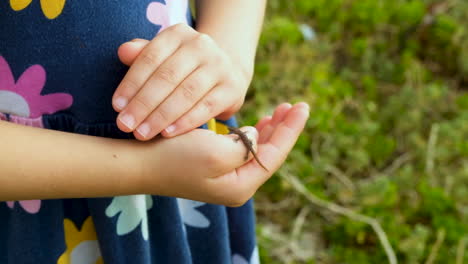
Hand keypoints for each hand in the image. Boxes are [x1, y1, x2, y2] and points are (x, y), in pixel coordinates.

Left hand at [113, 24, 250, 140]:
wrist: (226, 72)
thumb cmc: (183, 68)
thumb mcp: (162, 57)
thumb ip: (142, 55)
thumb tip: (124, 52)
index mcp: (179, 33)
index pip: (150, 58)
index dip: (132, 83)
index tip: (117, 107)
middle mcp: (202, 45)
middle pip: (167, 77)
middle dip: (143, 104)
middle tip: (125, 125)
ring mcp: (220, 66)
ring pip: (185, 93)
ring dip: (161, 116)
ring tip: (142, 133)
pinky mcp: (232, 88)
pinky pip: (205, 107)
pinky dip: (185, 122)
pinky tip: (167, 133)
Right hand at [138, 102, 308, 205]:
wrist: (138, 164)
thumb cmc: (175, 157)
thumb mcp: (216, 152)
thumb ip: (245, 145)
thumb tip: (255, 135)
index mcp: (241, 186)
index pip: (275, 155)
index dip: (290, 130)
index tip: (302, 106)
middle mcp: (236, 185)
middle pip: (269, 154)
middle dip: (282, 129)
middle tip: (294, 107)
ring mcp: (224, 178)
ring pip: (256, 151)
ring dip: (268, 131)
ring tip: (279, 113)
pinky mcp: (212, 168)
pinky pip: (241, 150)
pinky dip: (250, 134)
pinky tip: (255, 124)